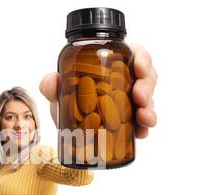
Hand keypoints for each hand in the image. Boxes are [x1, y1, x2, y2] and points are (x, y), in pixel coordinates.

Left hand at [39, 44, 157, 138]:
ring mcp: (132, 103)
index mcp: (113, 66)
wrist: (69, 130)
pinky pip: (144, 123)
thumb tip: (52, 80)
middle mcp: (127, 82)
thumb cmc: (69, 103)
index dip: (142, 58)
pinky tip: (141, 133)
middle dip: (147, 86)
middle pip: (147, 77)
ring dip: (149, 109)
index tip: (139, 67)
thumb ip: (51, 86)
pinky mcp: (132, 123)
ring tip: (144, 119)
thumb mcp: (59, 94)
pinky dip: (144, 128)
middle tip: (140, 97)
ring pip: (148, 100)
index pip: (135, 54)